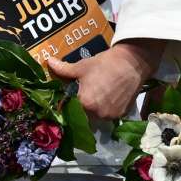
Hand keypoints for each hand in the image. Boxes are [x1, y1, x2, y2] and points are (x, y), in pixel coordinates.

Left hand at [47, 39, 162, 121]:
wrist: (132, 62)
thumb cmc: (105, 64)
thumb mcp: (82, 66)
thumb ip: (63, 69)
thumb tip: (48, 62)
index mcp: (85, 103)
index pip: (70, 112)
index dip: (69, 106)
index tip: (69, 101)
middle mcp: (97, 114)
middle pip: (84, 117)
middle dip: (82, 108)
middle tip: (84, 96)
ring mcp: (111, 116)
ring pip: (97, 118)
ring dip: (94, 110)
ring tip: (98, 96)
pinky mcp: (122, 115)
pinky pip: (109, 116)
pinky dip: (107, 109)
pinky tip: (109, 97)